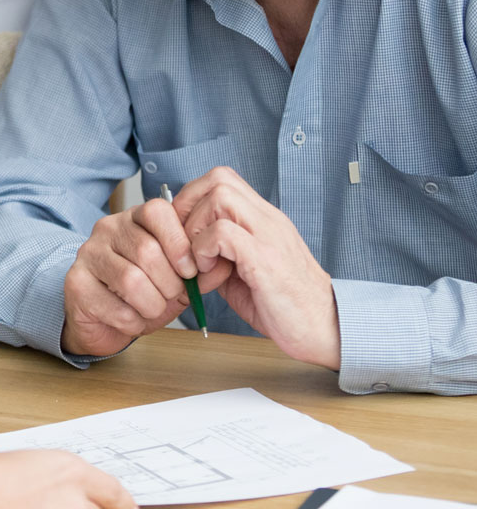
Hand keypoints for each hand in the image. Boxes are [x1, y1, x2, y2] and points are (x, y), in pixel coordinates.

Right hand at [61, 201, 231, 355]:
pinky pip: (116, 307)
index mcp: (134, 218)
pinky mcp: (75, 283)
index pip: (157, 211)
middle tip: (172, 296)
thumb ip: (199, 270)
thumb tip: (222, 264)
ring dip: (152, 305)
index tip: (189, 270)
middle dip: (169, 283)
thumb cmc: (142, 294)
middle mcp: (107, 229)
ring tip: (152, 310)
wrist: (103, 320)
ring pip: (131, 280)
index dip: (179, 242)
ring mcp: (88, 254)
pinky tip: (132, 319)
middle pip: (147, 250)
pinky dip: (134, 322)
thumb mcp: (176, 278)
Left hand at [175, 167, 340, 368]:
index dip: (192, 198)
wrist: (326, 330)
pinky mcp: (266, 259)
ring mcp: (269, 236)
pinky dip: (204, 249)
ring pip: (220, 196)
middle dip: (189, 205)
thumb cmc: (285, 305)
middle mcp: (268, 220)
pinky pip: (224, 232)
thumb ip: (217, 253)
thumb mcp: (243, 272)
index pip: (222, 179)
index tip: (181, 230)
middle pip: (219, 178)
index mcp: (263, 219)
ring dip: (196, 226)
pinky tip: (208, 272)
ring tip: (197, 259)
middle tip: (183, 240)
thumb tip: (184, 249)